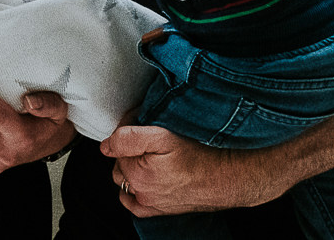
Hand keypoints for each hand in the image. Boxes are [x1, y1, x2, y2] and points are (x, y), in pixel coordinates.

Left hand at [102, 124, 282, 215]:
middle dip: (129, 150)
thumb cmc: (200, 154)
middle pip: (119, 162)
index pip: (116, 144)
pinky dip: (134, 192)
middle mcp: (140, 190)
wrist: (228, 176)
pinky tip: (144, 179)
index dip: (128, 130)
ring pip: (126, 180)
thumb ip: (129, 138)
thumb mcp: (163, 135)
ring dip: (132, 168)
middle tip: (150, 140)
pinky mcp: (158, 210)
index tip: (143, 124)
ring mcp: (149, 202)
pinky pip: (134, 203)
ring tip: (153, 158)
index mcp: (137, 171)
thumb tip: (106, 145)